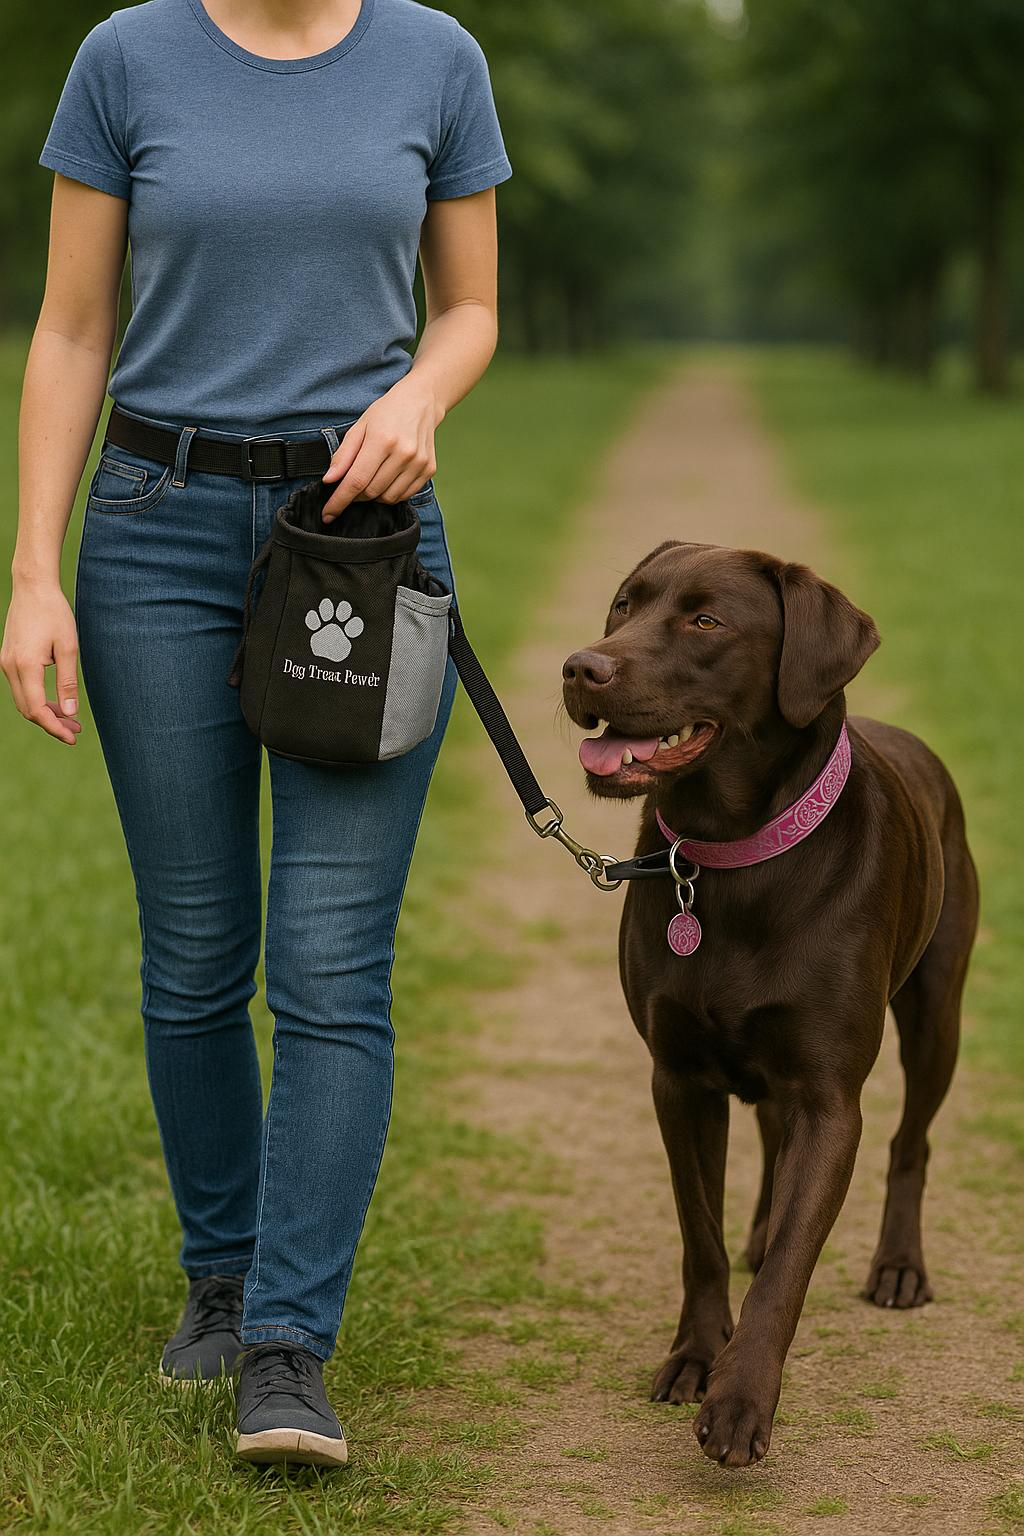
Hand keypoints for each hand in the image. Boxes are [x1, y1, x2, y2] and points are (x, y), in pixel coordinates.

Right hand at [1, 580, 81, 744]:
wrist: (32, 587)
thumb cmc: (54, 613)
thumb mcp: (68, 648)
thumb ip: (68, 682)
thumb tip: (69, 712)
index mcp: (25, 666)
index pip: (37, 709)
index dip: (55, 727)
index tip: (73, 736)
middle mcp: (10, 667)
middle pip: (28, 709)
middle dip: (52, 724)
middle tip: (76, 730)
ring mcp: (6, 662)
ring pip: (24, 700)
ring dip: (45, 712)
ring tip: (71, 719)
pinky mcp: (8, 658)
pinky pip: (22, 688)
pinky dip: (38, 699)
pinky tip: (56, 702)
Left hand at [319, 375, 442, 522]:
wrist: (420, 401)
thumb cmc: (386, 413)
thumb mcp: (359, 427)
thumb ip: (343, 455)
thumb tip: (329, 481)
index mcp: (382, 440)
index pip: (356, 480)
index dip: (340, 500)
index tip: (328, 514)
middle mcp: (404, 453)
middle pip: (371, 492)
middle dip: (355, 496)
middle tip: (349, 487)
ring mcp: (419, 463)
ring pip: (388, 498)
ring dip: (373, 496)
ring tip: (369, 480)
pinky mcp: (429, 470)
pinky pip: (404, 495)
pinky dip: (390, 494)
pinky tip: (385, 480)